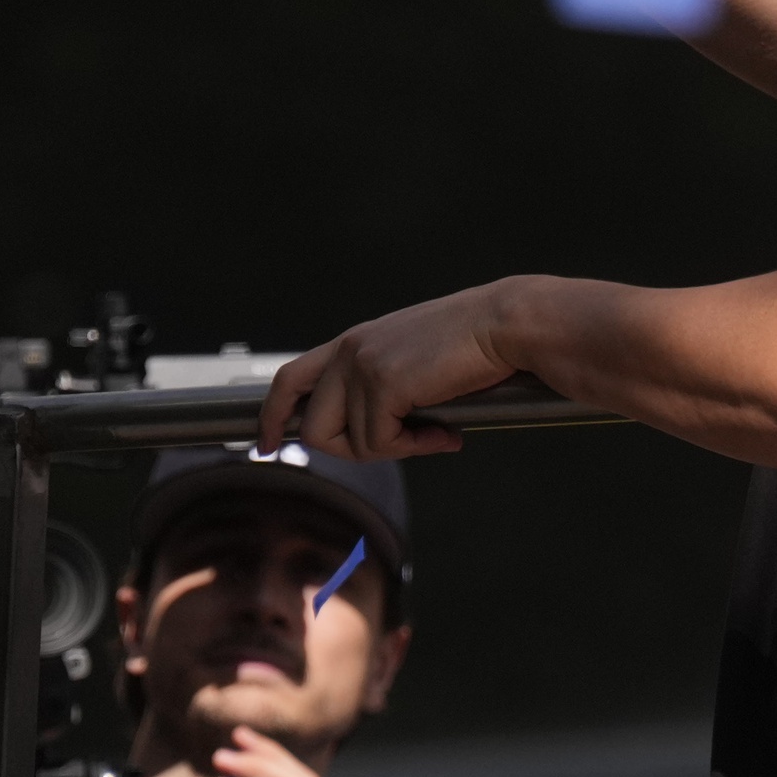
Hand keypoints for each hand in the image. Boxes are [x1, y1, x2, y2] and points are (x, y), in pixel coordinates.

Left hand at [259, 282, 523, 460]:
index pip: (291, 379)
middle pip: (313, 427)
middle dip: (350, 451)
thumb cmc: (478, 343)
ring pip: (352, 443)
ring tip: (437, 433)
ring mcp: (362, 367)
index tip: (267, 445)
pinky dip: (415, 447)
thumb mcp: (416, 360)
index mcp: (355, 342)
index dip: (273, 416)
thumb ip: (383, 386)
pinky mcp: (382, 384)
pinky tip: (446, 433)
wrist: (508, 324)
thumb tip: (374, 435)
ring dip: (397, 448)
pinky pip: (380, 443)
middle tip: (399, 446)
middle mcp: (349, 351)